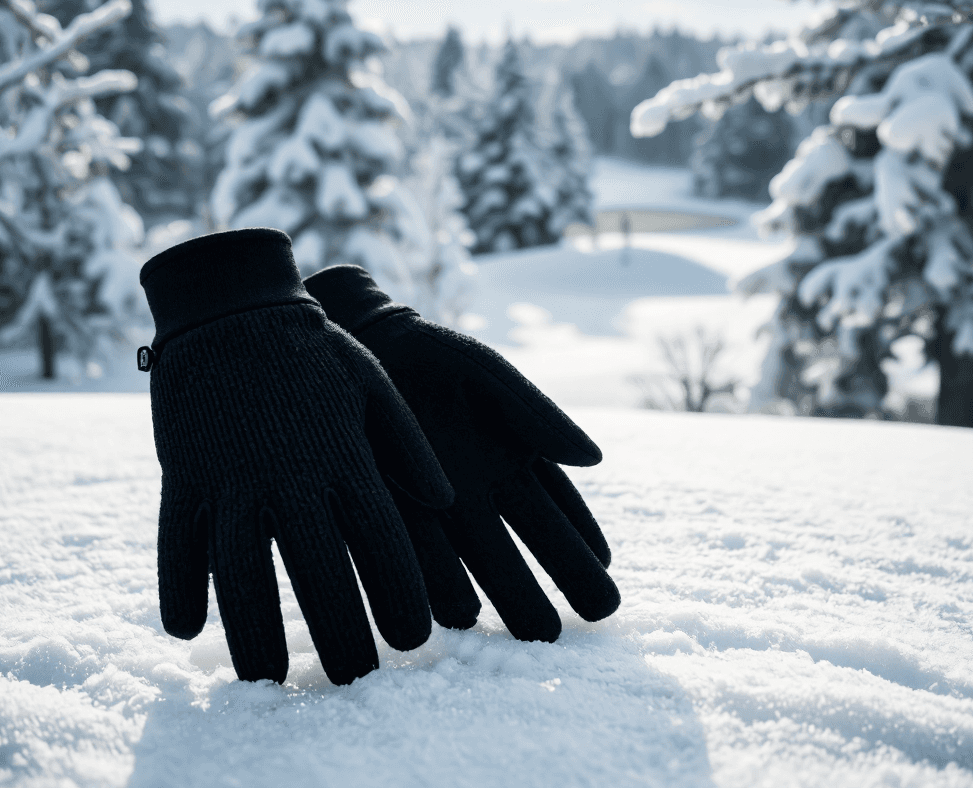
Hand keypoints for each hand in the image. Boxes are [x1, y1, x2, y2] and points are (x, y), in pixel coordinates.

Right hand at [139, 231, 451, 684]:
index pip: (382, 542)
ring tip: (267, 677)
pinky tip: (187, 627)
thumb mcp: (375, 382)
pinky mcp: (182, 470)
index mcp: (345, 452)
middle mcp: (290, 471)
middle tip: (354, 675)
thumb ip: (408, 445)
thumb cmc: (315, 350)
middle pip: (317, 573)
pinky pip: (175, 542)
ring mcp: (231, 472)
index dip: (400, 597)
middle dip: (339, 634)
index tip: (414, 640)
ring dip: (253, 633)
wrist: (235, 306)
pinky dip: (179, 587)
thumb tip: (445, 502)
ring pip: (240, 572)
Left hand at [303, 265, 618, 642]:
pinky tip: (461, 607)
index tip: (607, 578)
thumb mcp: (490, 375)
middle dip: (554, 588)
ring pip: (479, 567)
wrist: (365, 345)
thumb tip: (595, 458)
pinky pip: (423, 558)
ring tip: (533, 627)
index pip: (561, 516)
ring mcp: (440, 512)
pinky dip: (443, 584)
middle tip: (583, 620)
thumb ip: (536, 413)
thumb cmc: (436, 357)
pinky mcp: (395, 516)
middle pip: (526, 552)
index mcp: (515, 461)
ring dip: (507, 597)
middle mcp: (482, 497)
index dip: (584, 548)